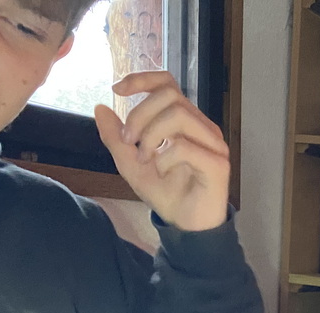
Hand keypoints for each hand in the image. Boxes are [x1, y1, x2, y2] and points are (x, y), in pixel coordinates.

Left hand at [94, 70, 229, 230]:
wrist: (187, 227)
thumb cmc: (166, 194)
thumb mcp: (131, 164)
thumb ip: (116, 138)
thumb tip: (100, 108)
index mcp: (186, 122)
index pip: (168, 83)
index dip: (142, 79)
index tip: (117, 90)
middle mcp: (203, 128)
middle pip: (170, 95)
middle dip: (140, 114)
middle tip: (128, 140)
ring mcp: (214, 145)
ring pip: (179, 115)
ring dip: (151, 135)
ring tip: (145, 158)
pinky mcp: (218, 164)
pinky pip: (185, 147)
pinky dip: (165, 158)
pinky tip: (163, 172)